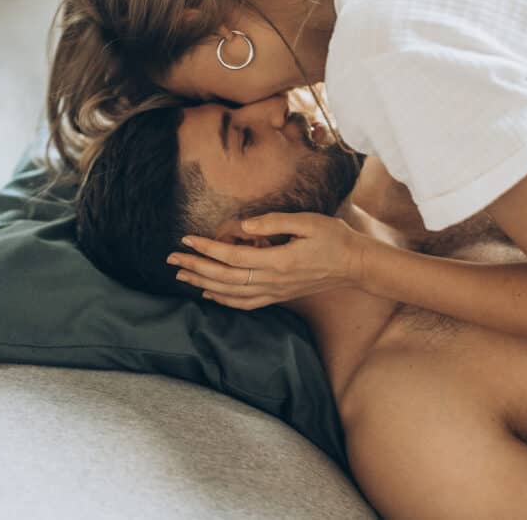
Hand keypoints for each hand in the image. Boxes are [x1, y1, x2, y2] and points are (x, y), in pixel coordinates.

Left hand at [167, 212, 364, 310]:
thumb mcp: (308, 221)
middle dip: (195, 268)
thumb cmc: (334, 238)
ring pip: (231, 294)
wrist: (355, 265)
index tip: (186, 240)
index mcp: (278, 261)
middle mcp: (273, 281)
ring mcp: (275, 292)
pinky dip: (224, 300)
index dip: (207, 249)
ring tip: (181, 277)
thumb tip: (244, 225)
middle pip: (225, 278)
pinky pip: (246, 303)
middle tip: (171, 259)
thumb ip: (275, 222)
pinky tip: (210, 294)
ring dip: (203, 284)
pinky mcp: (279, 296)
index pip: (232, 256)